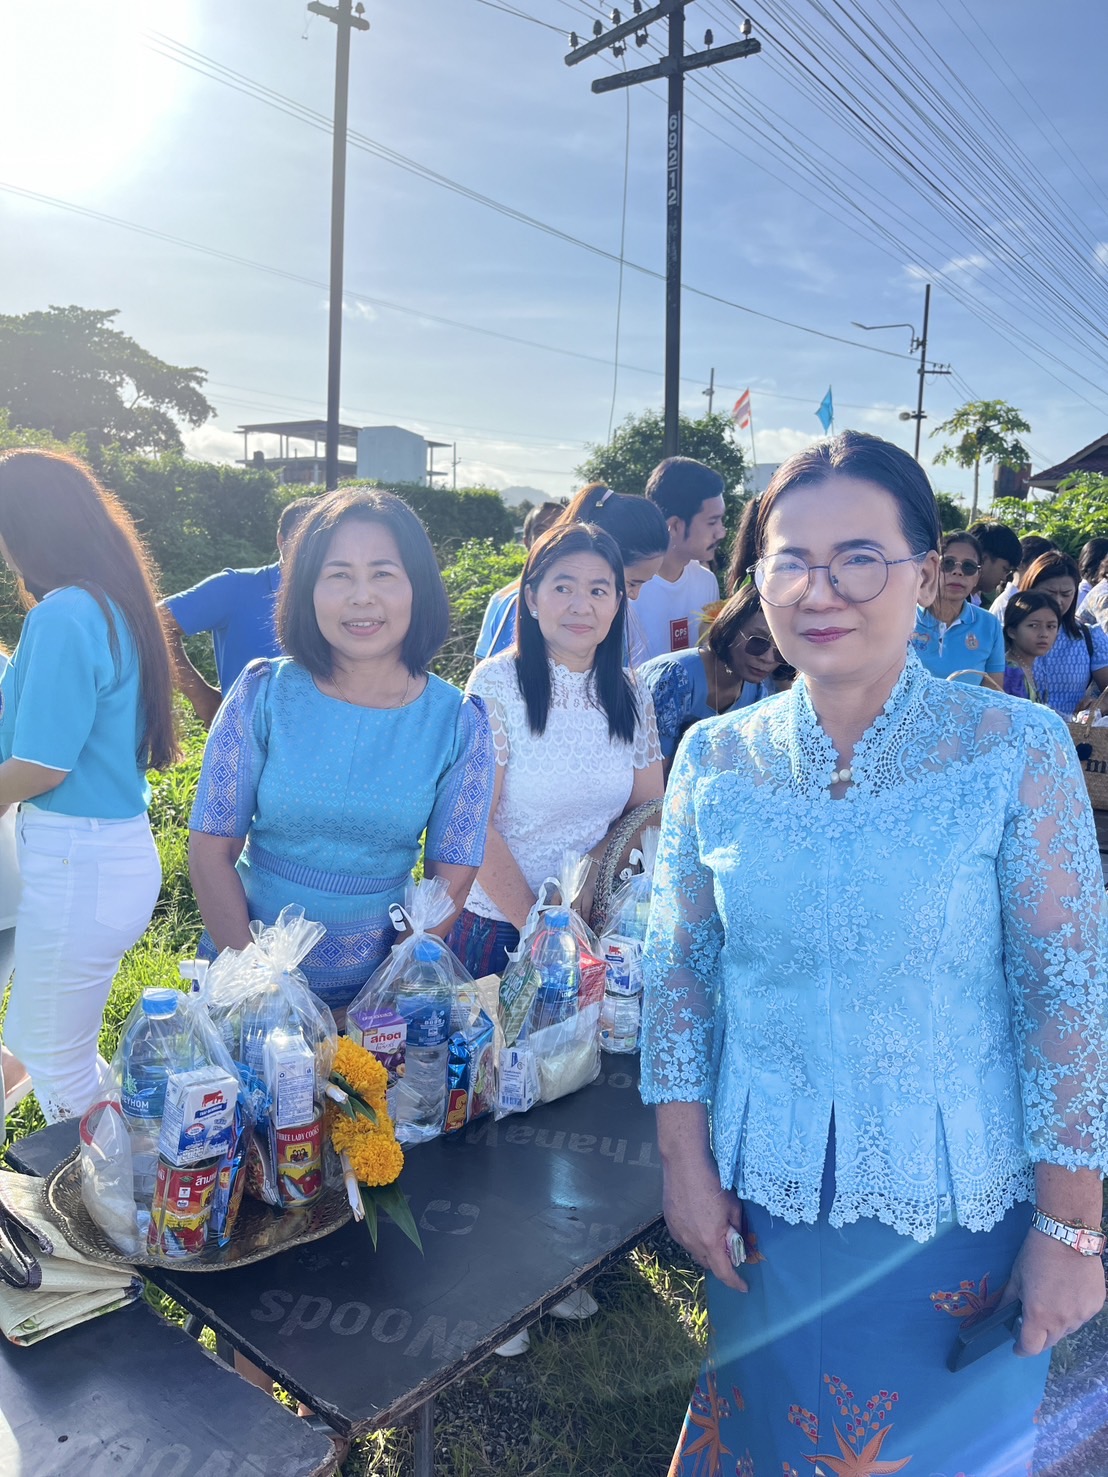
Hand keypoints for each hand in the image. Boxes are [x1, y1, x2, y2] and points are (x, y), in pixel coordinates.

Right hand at [662, 1149, 747, 1292]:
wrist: (685, 1165)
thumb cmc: (713, 1184)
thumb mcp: (734, 1208)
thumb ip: (737, 1230)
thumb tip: (738, 1242)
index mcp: (711, 1242)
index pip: (724, 1273)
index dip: (736, 1283)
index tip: (744, 1287)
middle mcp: (693, 1243)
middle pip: (708, 1264)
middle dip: (721, 1263)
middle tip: (730, 1251)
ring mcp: (679, 1234)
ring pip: (695, 1252)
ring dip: (706, 1251)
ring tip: (713, 1234)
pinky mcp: (670, 1224)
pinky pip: (685, 1240)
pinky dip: (694, 1239)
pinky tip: (698, 1223)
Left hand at [999, 1227, 1105, 1356]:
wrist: (1067, 1235)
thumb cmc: (1036, 1254)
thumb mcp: (1016, 1277)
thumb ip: (1008, 1301)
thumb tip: (997, 1316)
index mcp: (1039, 1316)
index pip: (1031, 1347)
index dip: (1022, 1348)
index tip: (1017, 1345)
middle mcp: (1063, 1321)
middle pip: (1050, 1341)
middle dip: (1039, 1335)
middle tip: (1033, 1318)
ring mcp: (1082, 1315)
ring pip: (1067, 1329)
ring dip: (1058, 1323)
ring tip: (1053, 1299)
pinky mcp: (1096, 1305)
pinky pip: (1082, 1316)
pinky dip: (1074, 1311)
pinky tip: (1069, 1292)